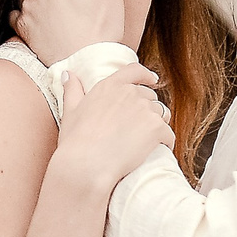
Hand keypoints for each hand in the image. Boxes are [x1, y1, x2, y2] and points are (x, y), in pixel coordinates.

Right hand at [54, 63, 170, 190]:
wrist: (87, 164)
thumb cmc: (76, 141)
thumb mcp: (70, 111)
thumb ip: (72, 90)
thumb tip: (68, 74)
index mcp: (109, 86)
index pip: (134, 71)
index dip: (145, 75)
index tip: (152, 80)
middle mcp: (130, 93)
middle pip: (149, 97)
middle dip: (148, 109)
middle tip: (140, 128)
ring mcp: (145, 110)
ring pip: (161, 115)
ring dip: (157, 126)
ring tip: (148, 142)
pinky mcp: (156, 128)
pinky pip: (168, 134)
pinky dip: (165, 142)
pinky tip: (158, 151)